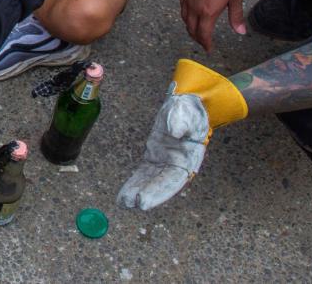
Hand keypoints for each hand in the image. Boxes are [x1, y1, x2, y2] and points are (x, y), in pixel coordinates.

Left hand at [117, 86, 208, 210]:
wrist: (187, 106)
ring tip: (122, 202)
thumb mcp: (187, 113)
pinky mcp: (155, 159)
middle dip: (147, 195)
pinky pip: (144, 174)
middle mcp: (177, 165)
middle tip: (130, 204)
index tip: (144, 201)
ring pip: (150, 182)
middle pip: (160, 184)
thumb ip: (181, 122)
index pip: (172, 180)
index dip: (159, 191)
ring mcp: (165, 163)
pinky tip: (124, 193)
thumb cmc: (189, 111)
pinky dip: (135, 183)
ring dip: (137, 191)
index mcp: (188, 158)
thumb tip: (175, 132)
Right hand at [180, 0, 245, 51]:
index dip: (206, 44)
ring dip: (190, 29)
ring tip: (197, 32)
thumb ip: (236, 17)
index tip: (209, 49)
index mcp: (207, 12)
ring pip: (185, 20)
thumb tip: (241, 32)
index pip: (203, 34)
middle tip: (204, 42)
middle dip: (198, 39)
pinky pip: (182, 10)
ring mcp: (187, 0)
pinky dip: (186, 17)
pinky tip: (190, 16)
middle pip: (192, 30)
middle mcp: (194, 9)